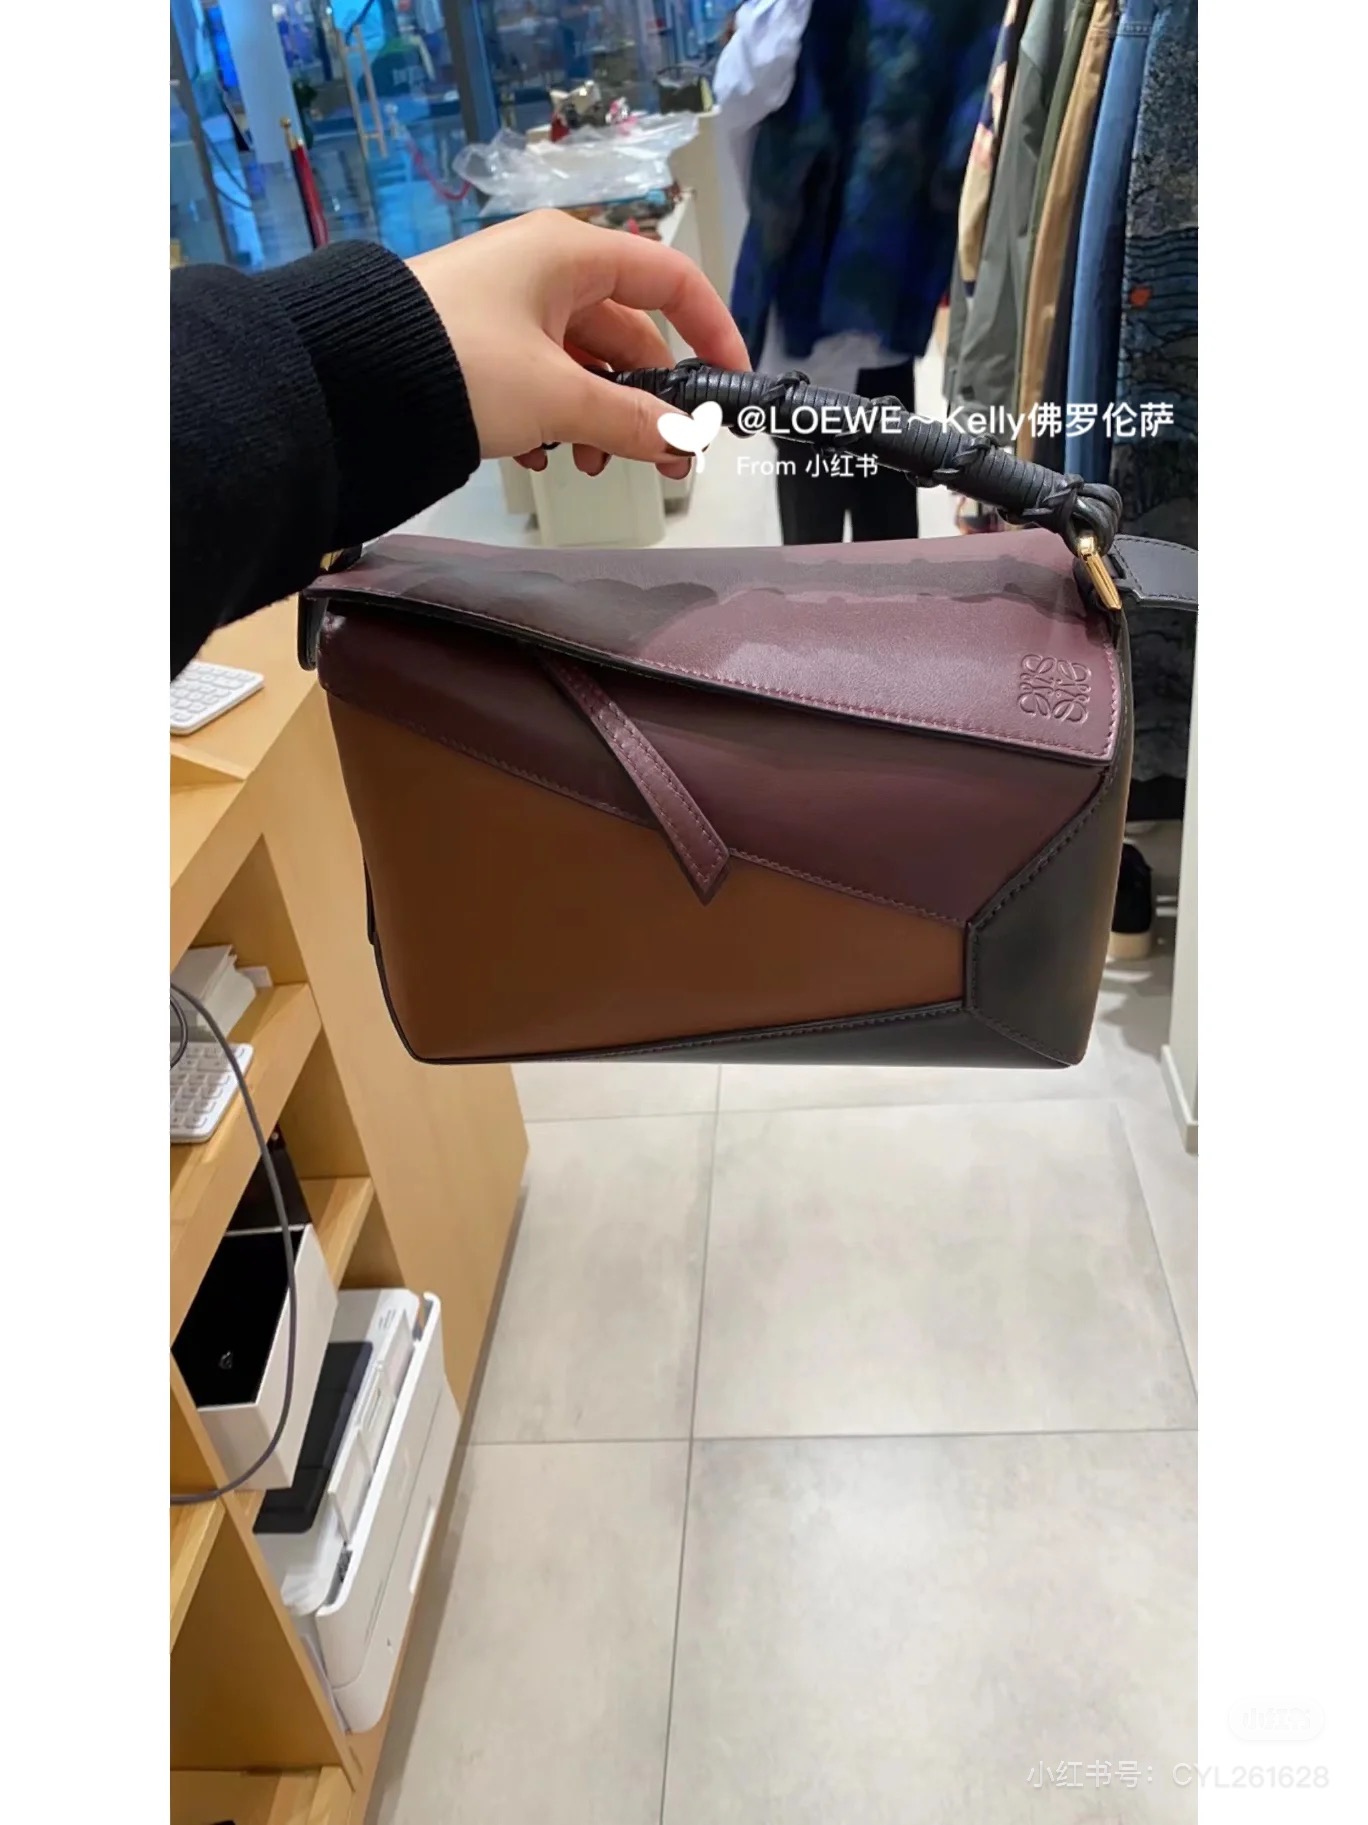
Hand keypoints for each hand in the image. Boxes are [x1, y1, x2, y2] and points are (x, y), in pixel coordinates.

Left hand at [408, 209, 748, 480]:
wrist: (349, 379)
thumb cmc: (462, 364)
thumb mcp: (559, 397)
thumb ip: (631, 422)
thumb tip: (685, 444)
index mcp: (572, 255)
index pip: (670, 280)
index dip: (711, 330)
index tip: (729, 385)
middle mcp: (545, 270)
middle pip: (626, 334)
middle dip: (646, 402)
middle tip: (666, 463)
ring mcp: (510, 307)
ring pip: (582, 364)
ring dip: (598, 419)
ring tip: (592, 467)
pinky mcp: (478, 343)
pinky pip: (539, 378)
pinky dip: (551, 419)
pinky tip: (538, 456)